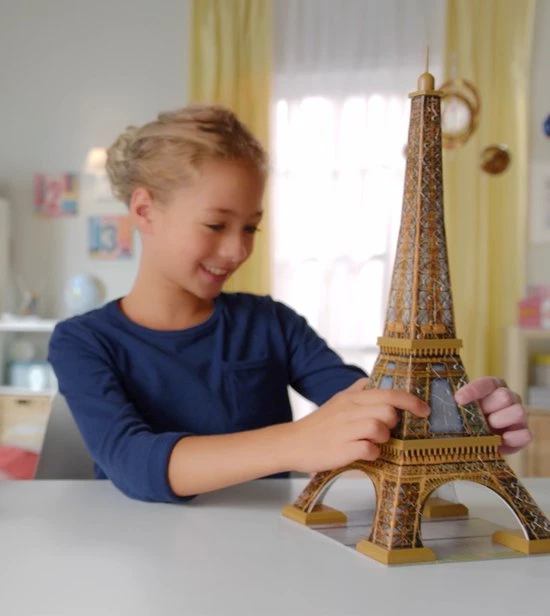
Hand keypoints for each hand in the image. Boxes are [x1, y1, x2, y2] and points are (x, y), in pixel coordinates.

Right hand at [286, 378, 429, 472]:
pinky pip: (371, 448)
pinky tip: (364, 452)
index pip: (388, 392)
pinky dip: (373, 452)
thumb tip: (373, 381)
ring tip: (373, 441)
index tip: (424, 409)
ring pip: (381, 427)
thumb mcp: (337, 401)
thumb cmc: (319, 425)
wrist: (292, 443)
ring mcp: (346, 429)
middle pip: (388, 410)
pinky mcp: (342, 449)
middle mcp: (349, 410)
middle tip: (387, 429)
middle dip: (394, 422)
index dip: (411, 400)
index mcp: (351, 397)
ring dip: (384, 438)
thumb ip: (357, 391)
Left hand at [454, 377, 530, 454]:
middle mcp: (509, 397)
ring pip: (518, 412)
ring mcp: (518, 415)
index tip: (458, 399)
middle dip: (488, 408)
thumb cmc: (469, 420)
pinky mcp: (523, 433)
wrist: (479, 441)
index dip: (473, 391)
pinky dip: (512, 438)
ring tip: (487, 429)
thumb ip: (458, 404)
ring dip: (499, 422)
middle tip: (476, 418)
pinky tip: (498, 440)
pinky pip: (525, 434)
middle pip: (505, 396)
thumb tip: (447, 404)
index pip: (486, 383)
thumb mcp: (462, 410)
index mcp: (492, 387)